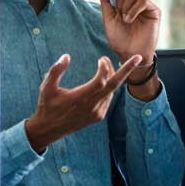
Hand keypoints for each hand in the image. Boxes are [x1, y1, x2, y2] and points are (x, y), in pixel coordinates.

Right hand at [24, 53, 140, 152]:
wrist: (49, 130)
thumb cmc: (47, 107)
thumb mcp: (46, 88)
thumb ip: (56, 71)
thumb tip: (66, 56)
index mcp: (80, 98)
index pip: (101, 81)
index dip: (105, 69)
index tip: (101, 59)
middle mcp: (92, 106)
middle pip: (115, 86)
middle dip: (127, 70)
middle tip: (138, 58)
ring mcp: (97, 113)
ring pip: (112, 92)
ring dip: (113, 77)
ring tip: (105, 65)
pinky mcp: (98, 117)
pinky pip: (108, 99)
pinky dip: (109, 88)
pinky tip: (103, 81)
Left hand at [99, 0, 159, 67]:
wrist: (130, 53)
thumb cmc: (119, 39)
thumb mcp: (108, 20)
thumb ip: (106, 4)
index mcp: (122, 2)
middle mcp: (134, 2)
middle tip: (118, 12)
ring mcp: (144, 5)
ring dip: (126, 3)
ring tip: (125, 18)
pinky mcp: (153, 10)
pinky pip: (143, 0)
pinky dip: (134, 9)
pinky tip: (129, 19)